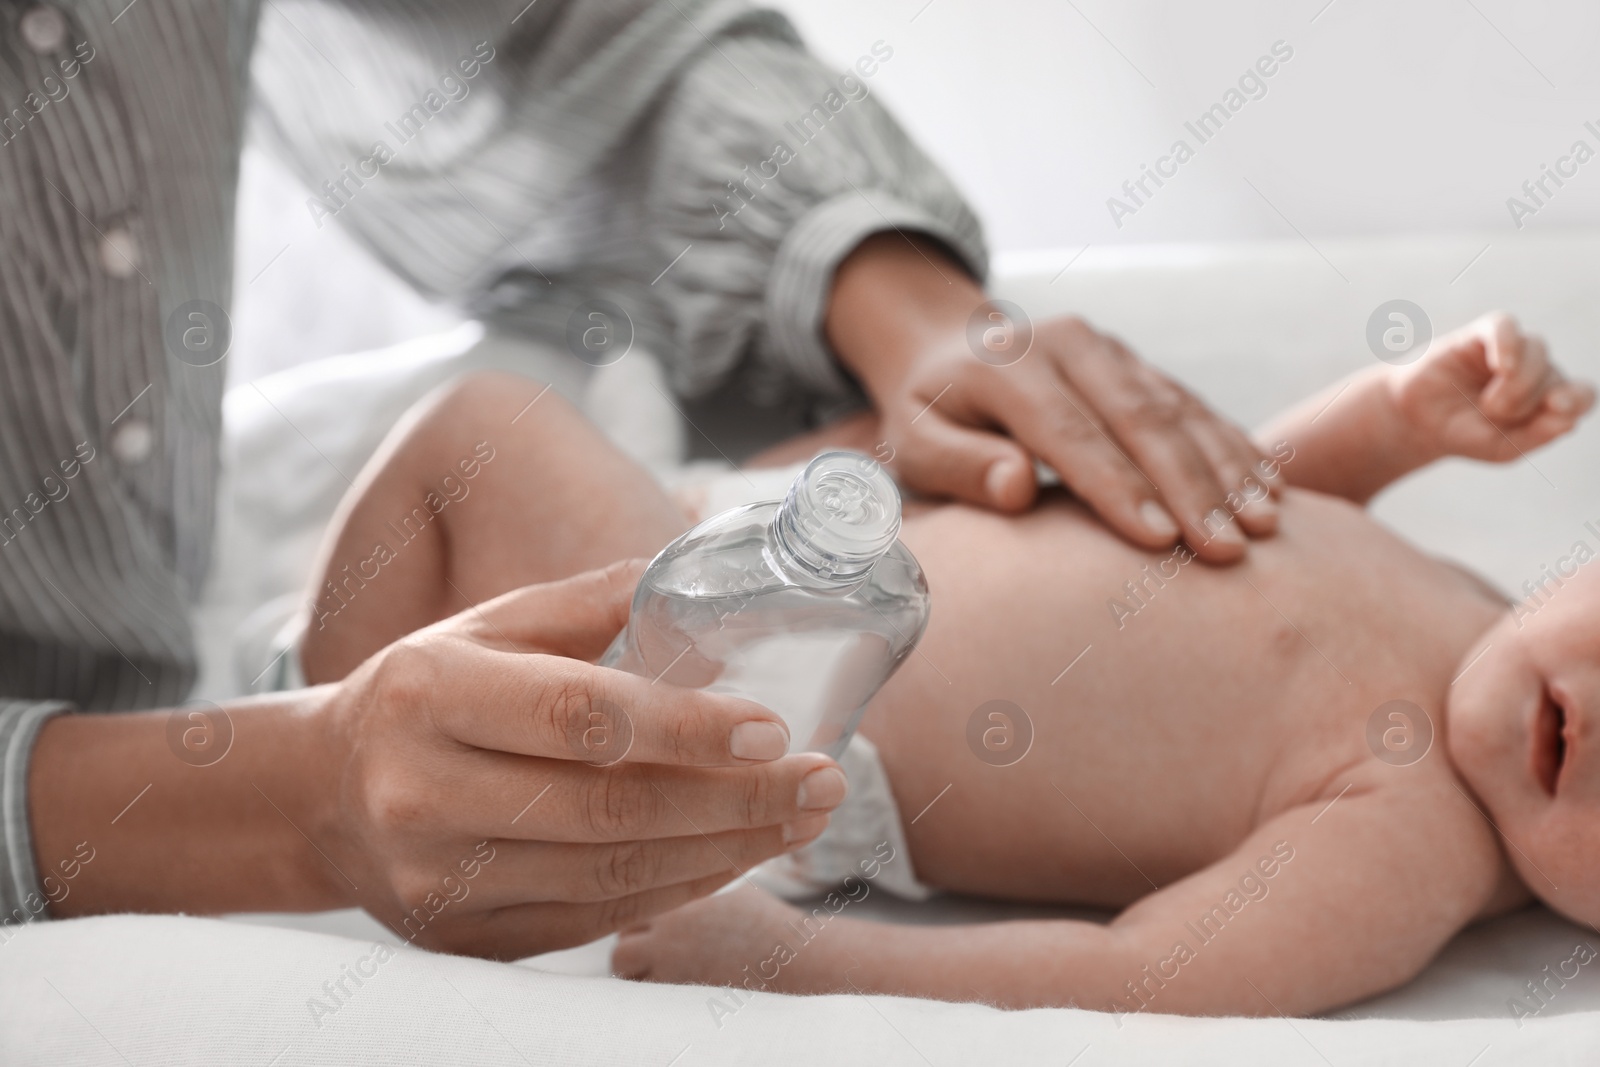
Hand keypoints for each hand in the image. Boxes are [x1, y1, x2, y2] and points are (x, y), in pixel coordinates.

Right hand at [308, 560, 843, 957]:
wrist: (326, 797)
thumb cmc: (426, 694)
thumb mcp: (485, 625)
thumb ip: (587, 602)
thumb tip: (694, 566)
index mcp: (430, 693)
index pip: (579, 715)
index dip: (685, 727)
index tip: (774, 727)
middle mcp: (424, 793)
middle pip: (610, 808)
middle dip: (736, 799)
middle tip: (823, 781)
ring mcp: (441, 879)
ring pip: (613, 873)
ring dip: (726, 849)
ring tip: (802, 820)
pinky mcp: (463, 936)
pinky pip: (595, 918)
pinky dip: (680, 889)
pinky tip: (738, 857)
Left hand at [827, 234, 1277, 562]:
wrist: (947, 348)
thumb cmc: (929, 417)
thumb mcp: (914, 443)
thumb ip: (959, 465)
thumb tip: (1017, 486)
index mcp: (1008, 363)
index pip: (1070, 431)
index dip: (1117, 486)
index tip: (1158, 539)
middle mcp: (1070, 344)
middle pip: (1140, 418)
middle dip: (1190, 486)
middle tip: (1227, 549)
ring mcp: (1113, 351)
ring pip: (1180, 411)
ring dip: (1226, 470)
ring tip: (1262, 528)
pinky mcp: (1141, 366)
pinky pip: (1196, 407)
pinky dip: (1236, 449)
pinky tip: (1271, 492)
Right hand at [1390, 311, 1593, 462]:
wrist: (1416, 420)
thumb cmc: (1464, 433)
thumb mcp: (1501, 448)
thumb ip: (1537, 435)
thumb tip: (1570, 419)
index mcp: (1548, 400)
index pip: (1582, 393)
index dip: (1577, 397)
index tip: (1559, 406)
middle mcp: (1537, 370)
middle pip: (1554, 374)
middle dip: (1525, 401)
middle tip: (1491, 414)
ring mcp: (1511, 349)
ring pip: (1536, 349)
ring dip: (1519, 382)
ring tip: (1487, 404)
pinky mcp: (1483, 335)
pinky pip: (1505, 326)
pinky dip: (1507, 343)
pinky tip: (1501, 366)